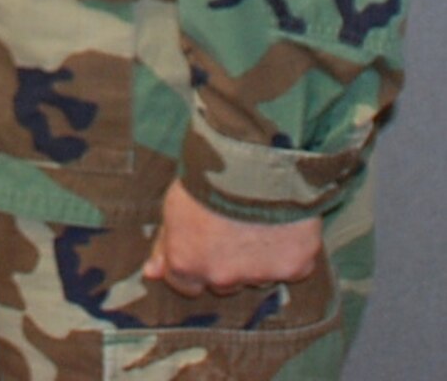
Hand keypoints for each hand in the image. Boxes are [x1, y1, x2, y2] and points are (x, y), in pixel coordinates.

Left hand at [143, 180, 324, 296]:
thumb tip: (152, 273)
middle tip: (231, 225)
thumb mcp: (173, 205)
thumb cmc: (206, 177)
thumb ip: (166, 244)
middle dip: (226, 261)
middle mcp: (223, 278)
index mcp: (188, 262)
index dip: (193, 264)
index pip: (185, 285)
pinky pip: (291, 266)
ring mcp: (260, 275)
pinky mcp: (295, 267)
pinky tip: (283, 223)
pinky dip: (288, 250)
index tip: (200, 246)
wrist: (250, 161)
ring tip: (257, 217)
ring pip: (258, 275)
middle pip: (223, 281)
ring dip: (257, 256)